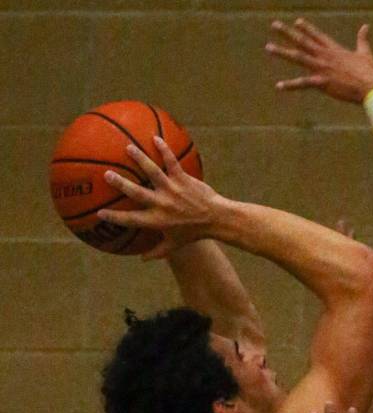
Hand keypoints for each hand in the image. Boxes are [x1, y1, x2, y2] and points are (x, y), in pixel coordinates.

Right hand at [97, 137, 223, 259]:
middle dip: (121, 184)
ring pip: (153, 172)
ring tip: (128, 148)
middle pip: (137, 193)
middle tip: (107, 174)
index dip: (115, 217)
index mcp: (157, 221)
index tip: (99, 212)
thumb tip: (141, 259)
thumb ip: (156, 252)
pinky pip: (171, 161)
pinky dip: (164, 149)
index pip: (131, 220)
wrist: (216, 219)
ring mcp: (172, 190)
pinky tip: (155, 137)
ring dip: (140, 159)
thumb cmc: (194, 233)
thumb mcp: (174, 245)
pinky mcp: (183, 179)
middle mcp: (162, 204)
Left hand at [266, 19, 372, 102]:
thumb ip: (362, 39)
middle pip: (303, 41)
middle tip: (274, 25)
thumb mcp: (365, 53)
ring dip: (282, 52)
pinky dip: (290, 85)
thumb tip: (366, 26)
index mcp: (335, 49)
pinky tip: (279, 86)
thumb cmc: (370, 72)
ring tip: (268, 47)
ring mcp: (322, 68)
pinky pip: (303, 83)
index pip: (317, 35)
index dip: (306, 28)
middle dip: (287, 33)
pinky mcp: (322, 82)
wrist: (372, 87)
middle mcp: (325, 55)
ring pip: (298, 57)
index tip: (296, 22)